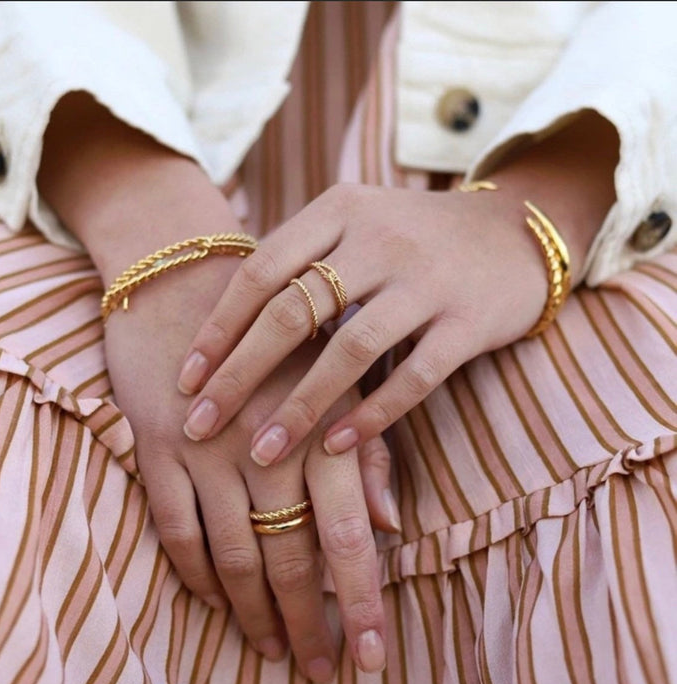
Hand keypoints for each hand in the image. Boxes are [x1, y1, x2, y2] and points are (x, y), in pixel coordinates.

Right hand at [103, 274, 391, 683]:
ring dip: (254, 613)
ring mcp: (206, 448)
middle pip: (290, 557)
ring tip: (274, 651)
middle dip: (310, 624)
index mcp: (319, 424)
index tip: (375, 656)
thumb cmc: (280, 331)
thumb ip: (364, 448)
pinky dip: (196, 576)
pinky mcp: (157, 446)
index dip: (364, 600)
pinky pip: (175, 529)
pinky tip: (216, 603)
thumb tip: (392, 526)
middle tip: (324, 671)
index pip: (348, 532)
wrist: (189, 279)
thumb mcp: (336, 374)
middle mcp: (265, 443)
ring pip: (232, 556)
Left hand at [177, 113, 618, 463]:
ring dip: (297, 407)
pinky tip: (334, 447)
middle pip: (292, 313)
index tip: (186, 380)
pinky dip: (370, 415)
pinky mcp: (468, 321)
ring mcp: (427, 280)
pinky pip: (413, 377)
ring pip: (348, 350)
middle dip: (238, 376)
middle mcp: (380, 238)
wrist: (518, 229)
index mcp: (340, 210)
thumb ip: (303, 257)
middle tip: (199, 426)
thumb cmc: (417, 237)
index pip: (261, 272)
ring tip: (260, 453)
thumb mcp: (357, 223)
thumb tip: (228, 320)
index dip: (218, 329)